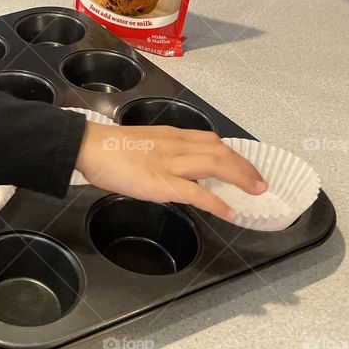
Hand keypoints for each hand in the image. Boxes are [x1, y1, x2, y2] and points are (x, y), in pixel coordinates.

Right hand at [75, 121, 266, 220]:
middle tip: (259, 182)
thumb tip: (170, 168)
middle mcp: (176, 145)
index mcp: (170, 135)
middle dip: (244, 166)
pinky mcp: (163, 183)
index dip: (232, 153)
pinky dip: (217, 203)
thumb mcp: (141, 143)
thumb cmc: (108, 147)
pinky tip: (230, 212)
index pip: (210, 140)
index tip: (243, 164)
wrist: (89, 146)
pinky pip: (197, 193)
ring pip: (216, 165)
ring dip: (241, 178)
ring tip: (256, 192)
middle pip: (220, 151)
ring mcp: (171, 164)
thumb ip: (159, 153)